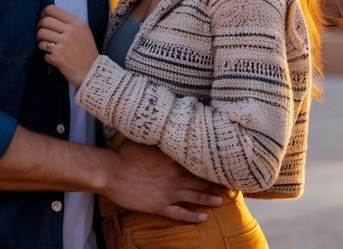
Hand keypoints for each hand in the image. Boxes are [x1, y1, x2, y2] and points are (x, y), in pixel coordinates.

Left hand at [36, 4, 98, 85]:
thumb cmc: (87, 51)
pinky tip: (53, 57)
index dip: (43, 14)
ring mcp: (63, 44)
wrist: (92, 71)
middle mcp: (70, 31)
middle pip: (44, 21)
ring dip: (40, 41)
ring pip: (41, 34)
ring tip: (46, 46)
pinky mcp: (57, 56)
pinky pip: (43, 50)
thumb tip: (48, 17)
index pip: (52, 9)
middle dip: (39, 27)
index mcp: (76, 23)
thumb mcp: (84, 32)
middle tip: (41, 34)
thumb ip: (69, 23)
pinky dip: (46, 54)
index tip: (42, 20)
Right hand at [105, 140, 224, 222]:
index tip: (222, 163)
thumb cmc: (125, 154)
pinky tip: (202, 218)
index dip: (210, 164)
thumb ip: (160, 137)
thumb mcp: (146, 140)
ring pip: (195, 196)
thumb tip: (170, 125)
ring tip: (222, 201)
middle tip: (230, 185)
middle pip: (200, 180)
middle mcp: (175, 176)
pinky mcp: (160, 206)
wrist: (112, 172)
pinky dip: (193, 216)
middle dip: (216, 183)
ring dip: (209, 199)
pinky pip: (180, 213)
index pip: (196, 161)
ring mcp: (169, 193)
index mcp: (172, 159)